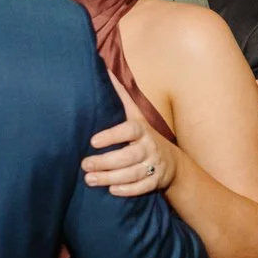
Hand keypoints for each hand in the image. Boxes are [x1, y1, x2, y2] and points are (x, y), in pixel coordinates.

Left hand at [83, 78, 176, 196]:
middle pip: (128, 156)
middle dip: (105, 162)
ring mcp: (154, 165)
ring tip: (89, 179)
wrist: (172, 162)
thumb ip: (122, 95)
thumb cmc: (145, 135)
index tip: (93, 141)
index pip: (128, 131)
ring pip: (132, 174)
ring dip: (110, 178)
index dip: (112, 136)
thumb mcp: (137, 115)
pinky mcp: (155, 182)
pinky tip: (111, 190)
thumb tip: (106, 67)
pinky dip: (127, 190)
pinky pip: (141, 188)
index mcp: (142, 130)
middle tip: (84, 165)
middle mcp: (149, 147)